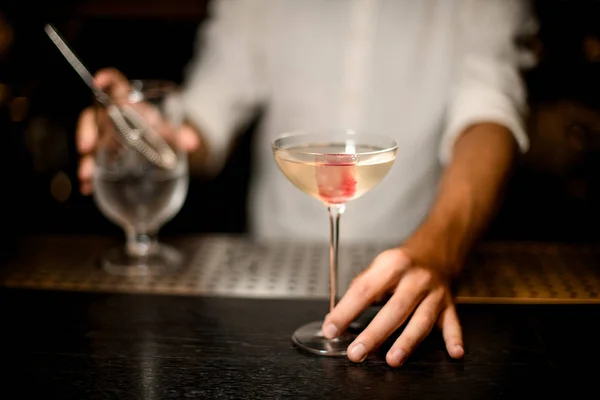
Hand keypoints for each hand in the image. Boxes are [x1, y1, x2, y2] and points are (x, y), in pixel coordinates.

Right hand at [75, 67, 199, 194]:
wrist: (160, 147)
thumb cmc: (161, 130)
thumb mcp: (170, 131)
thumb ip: (180, 135)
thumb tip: (193, 143)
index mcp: (129, 104)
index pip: (116, 85)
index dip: (107, 80)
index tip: (98, 82)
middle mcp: (113, 118)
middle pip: (94, 117)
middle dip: (86, 132)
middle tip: (86, 148)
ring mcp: (106, 137)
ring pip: (91, 144)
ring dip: (86, 160)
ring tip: (86, 177)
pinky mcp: (105, 155)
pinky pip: (93, 163)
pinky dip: (90, 176)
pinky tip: (88, 188)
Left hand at [323, 247, 463, 366]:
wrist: (435, 252)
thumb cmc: (402, 264)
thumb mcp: (379, 266)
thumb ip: (360, 289)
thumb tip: (337, 318)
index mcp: (393, 265)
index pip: (365, 290)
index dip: (346, 311)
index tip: (331, 329)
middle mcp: (416, 279)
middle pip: (394, 309)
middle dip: (374, 334)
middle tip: (356, 352)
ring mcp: (434, 294)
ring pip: (421, 320)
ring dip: (407, 342)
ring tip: (392, 360)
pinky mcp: (449, 306)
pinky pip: (453, 324)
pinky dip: (454, 339)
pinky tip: (454, 353)